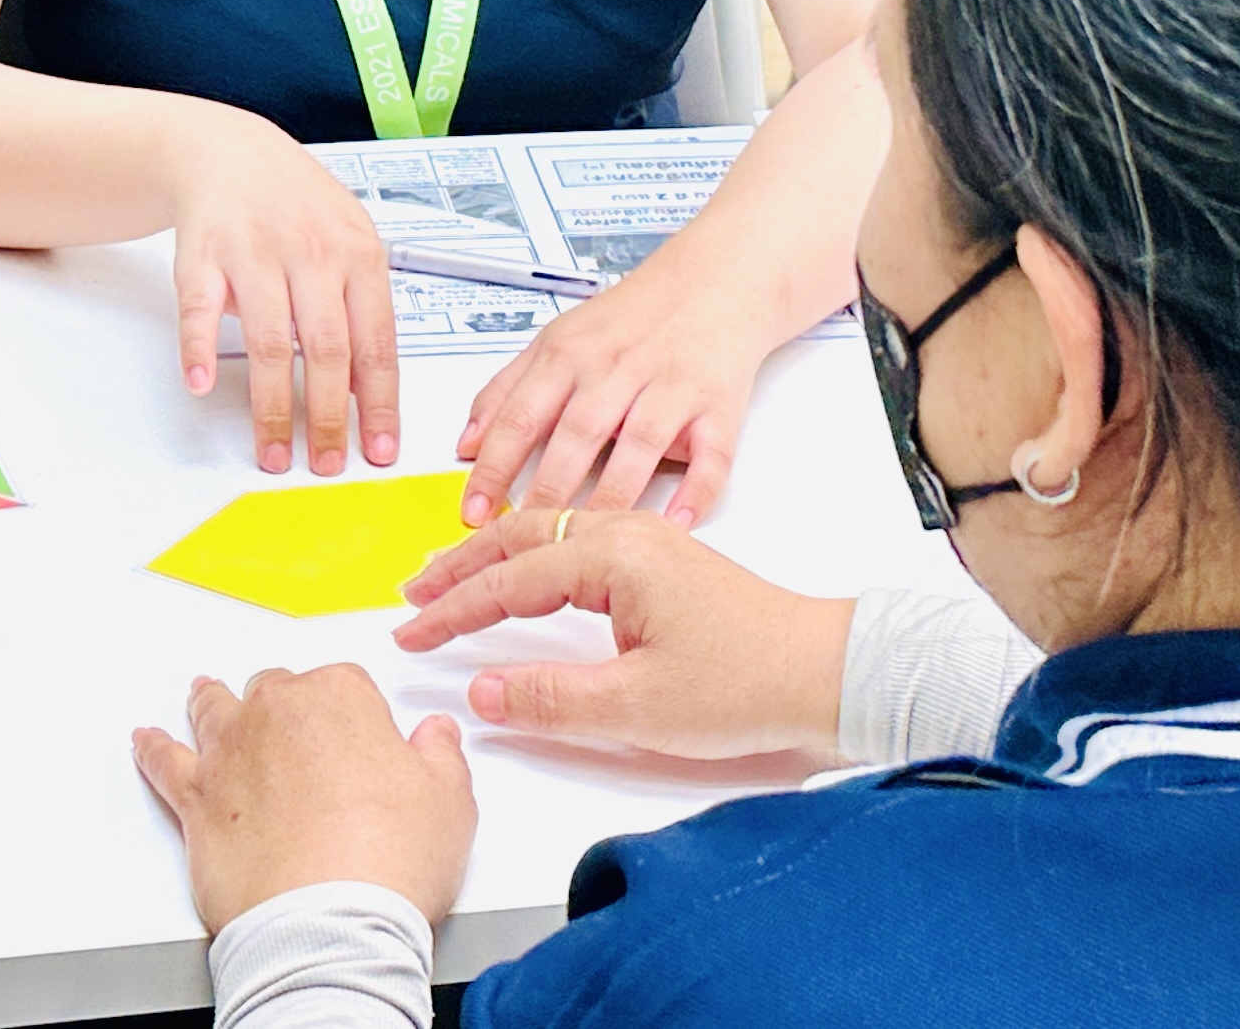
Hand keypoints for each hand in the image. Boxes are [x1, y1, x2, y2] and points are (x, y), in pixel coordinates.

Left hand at [132, 665, 472, 930]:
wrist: (328, 923)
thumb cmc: (389, 862)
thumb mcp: (448, 802)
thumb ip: (439, 757)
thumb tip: (435, 735)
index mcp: (339, 698)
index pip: (345, 684)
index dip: (355, 715)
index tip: (363, 739)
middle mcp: (276, 714)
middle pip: (276, 691)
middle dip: (285, 706)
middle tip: (298, 733)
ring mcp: (229, 754)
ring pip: (214, 711)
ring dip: (211, 702)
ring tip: (205, 693)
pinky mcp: (195, 801)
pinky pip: (163, 761)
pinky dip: (152, 748)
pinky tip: (145, 741)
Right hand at [168, 117, 397, 476]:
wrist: (229, 150)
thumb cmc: (296, 205)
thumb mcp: (349, 243)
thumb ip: (363, 310)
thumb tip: (373, 389)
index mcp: (358, 255)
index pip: (377, 343)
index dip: (379, 404)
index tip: (379, 450)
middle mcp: (310, 253)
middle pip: (326, 350)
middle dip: (329, 418)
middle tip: (326, 463)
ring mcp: (255, 253)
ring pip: (269, 341)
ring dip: (272, 406)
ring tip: (273, 451)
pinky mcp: (203, 254)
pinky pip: (199, 308)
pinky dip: (197, 348)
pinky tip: (199, 384)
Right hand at [392, 509, 850, 758]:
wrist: (828, 671)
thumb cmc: (747, 683)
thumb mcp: (638, 708)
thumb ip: (550, 698)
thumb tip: (482, 690)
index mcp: (615, 556)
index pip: (508, 578)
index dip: (453, 609)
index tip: (411, 632)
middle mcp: (627, 534)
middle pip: (520, 533)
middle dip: (460, 564)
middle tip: (413, 594)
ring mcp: (647, 541)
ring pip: (548, 530)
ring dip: (494, 552)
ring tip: (451, 576)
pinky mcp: (663, 560)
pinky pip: (577, 536)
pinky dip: (533, 549)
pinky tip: (526, 567)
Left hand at [456, 242, 805, 528]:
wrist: (711, 283)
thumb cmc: (630, 320)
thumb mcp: (556, 340)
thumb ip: (507, 390)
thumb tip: (466, 445)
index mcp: (569, 354)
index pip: (521, 415)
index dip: (494, 467)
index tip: (474, 510)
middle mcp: (617, 369)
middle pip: (577, 433)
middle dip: (548, 489)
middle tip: (527, 537)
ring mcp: (671, 388)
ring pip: (639, 445)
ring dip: (611, 496)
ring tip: (588, 541)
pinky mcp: (718, 407)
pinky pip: (710, 454)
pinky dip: (696, 490)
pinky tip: (674, 523)